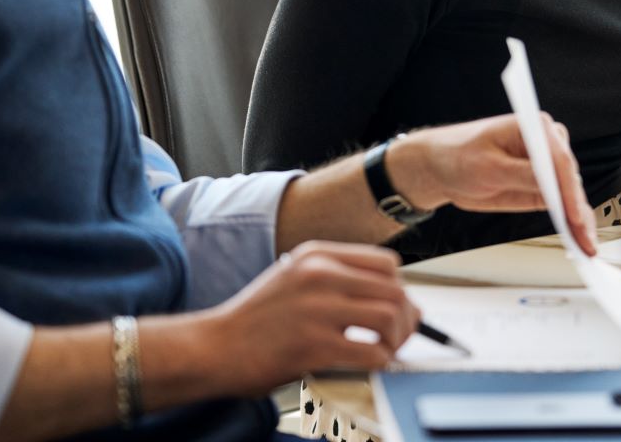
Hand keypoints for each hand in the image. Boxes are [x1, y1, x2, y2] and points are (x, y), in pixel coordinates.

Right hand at [201, 241, 420, 395]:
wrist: (214, 347)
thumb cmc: (254, 321)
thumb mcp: (292, 279)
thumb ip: (333, 280)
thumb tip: (386, 297)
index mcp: (316, 255)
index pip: (385, 261)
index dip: (399, 287)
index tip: (397, 307)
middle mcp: (319, 275)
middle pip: (393, 289)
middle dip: (407, 316)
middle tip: (401, 336)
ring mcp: (317, 309)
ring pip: (389, 316)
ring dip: (397, 339)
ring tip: (387, 351)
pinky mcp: (315, 345)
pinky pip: (372, 351)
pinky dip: (381, 362)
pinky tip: (371, 366)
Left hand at [390, 114, 597, 256]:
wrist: (440, 167)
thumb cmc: (457, 155)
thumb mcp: (488, 166)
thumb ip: (522, 175)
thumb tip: (551, 186)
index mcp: (534, 127)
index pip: (559, 159)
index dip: (568, 188)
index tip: (572, 213)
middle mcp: (545, 144)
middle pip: (569, 178)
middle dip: (578, 208)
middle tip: (583, 236)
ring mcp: (544, 166)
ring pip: (570, 194)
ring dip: (580, 219)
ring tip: (585, 245)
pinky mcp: (540, 186)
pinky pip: (560, 204)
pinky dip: (570, 221)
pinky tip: (577, 238)